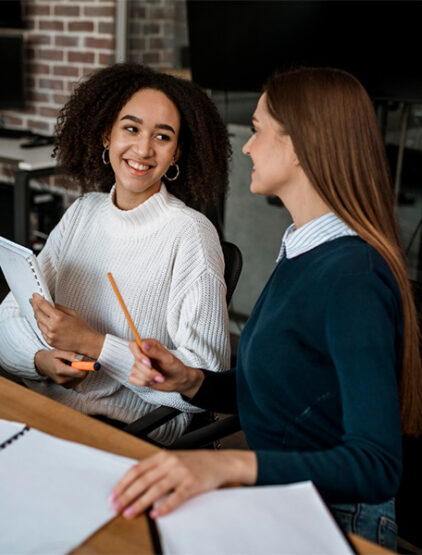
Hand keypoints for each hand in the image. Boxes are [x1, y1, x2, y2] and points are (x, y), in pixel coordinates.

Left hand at [32, 293, 103, 358]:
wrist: (86, 342)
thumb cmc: (82, 328)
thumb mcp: (73, 313)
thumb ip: (60, 307)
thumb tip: (51, 303)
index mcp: (58, 318)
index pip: (42, 305)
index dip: (37, 299)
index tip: (36, 295)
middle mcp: (52, 327)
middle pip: (37, 313)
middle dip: (35, 305)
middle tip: (34, 301)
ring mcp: (50, 335)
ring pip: (38, 322)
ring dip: (37, 315)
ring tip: (39, 311)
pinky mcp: (49, 341)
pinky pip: (41, 331)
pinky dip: (42, 325)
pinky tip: (45, 321)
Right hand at [34, 349, 88, 387]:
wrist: (41, 364)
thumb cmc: (51, 356)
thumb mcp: (59, 351)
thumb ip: (71, 355)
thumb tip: (82, 359)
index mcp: (60, 370)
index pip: (79, 373)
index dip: (87, 367)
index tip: (93, 363)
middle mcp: (62, 380)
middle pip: (82, 376)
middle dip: (83, 368)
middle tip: (77, 361)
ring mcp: (63, 384)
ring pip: (81, 379)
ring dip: (80, 371)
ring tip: (71, 365)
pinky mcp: (66, 386)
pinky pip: (77, 381)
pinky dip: (77, 375)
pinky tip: (71, 370)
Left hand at [109, 449, 257, 518]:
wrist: (220, 463)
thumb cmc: (195, 462)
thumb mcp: (173, 459)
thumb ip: (156, 468)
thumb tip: (135, 483)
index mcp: (162, 456)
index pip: (137, 469)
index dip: (123, 483)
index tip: (113, 495)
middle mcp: (170, 462)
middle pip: (143, 480)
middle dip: (126, 495)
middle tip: (115, 507)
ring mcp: (181, 473)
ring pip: (155, 489)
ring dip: (140, 503)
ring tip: (129, 513)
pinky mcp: (192, 484)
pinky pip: (175, 497)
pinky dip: (164, 507)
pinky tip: (155, 514)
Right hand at [129, 339, 203, 396]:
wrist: (178, 381)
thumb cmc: (175, 367)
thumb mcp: (168, 359)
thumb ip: (155, 351)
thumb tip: (143, 344)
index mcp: (150, 345)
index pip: (133, 345)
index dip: (138, 355)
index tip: (149, 363)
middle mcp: (143, 354)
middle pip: (135, 361)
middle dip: (148, 371)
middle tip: (160, 375)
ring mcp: (139, 365)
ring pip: (134, 371)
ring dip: (148, 378)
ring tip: (160, 378)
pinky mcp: (138, 375)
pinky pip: (132, 379)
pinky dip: (143, 382)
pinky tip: (152, 381)